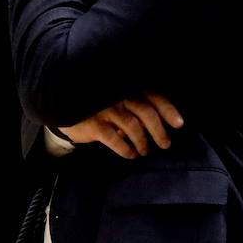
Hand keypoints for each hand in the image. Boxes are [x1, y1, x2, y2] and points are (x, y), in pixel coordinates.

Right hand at [59, 93, 183, 158]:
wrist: (63, 105)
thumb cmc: (98, 103)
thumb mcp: (116, 98)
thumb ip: (135, 105)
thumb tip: (159, 122)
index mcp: (127, 87)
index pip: (153, 96)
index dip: (168, 110)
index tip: (179, 124)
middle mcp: (118, 96)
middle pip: (147, 113)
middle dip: (159, 131)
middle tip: (165, 144)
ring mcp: (106, 110)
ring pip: (133, 128)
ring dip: (143, 143)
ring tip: (145, 151)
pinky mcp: (94, 125)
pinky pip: (115, 140)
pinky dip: (126, 149)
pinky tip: (131, 155)